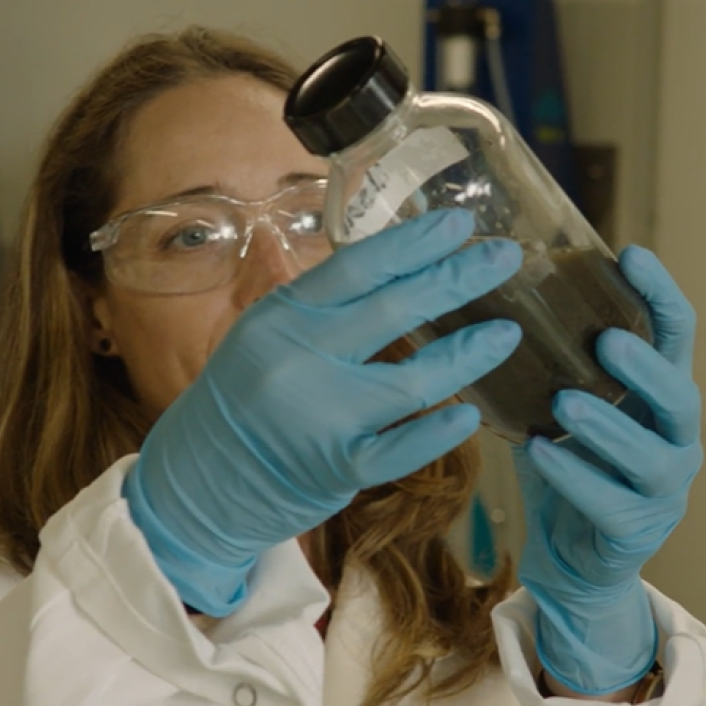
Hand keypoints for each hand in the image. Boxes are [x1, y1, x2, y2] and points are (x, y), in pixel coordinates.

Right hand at [124, 210, 523, 616]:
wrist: (200, 481)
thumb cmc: (243, 399)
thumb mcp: (266, 335)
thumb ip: (323, 307)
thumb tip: (399, 264)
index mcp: (282, 317)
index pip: (358, 267)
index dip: (413, 242)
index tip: (460, 224)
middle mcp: (300, 359)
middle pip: (394, 309)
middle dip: (457, 279)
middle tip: (505, 259)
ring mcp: (319, 417)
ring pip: (411, 381)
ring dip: (466, 354)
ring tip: (505, 333)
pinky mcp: (336, 469)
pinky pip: (401, 450)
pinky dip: (437, 433)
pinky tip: (470, 413)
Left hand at [514, 246, 701, 695]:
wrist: (573, 562)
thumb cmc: (567, 470)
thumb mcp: (555, 410)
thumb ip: (541, 366)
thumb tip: (484, 302)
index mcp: (658, 397)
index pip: (675, 335)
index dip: (659, 294)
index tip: (630, 254)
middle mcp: (675, 438)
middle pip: (679, 396)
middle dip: (645, 368)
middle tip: (606, 341)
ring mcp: (663, 489)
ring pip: (650, 456)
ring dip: (607, 426)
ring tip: (566, 402)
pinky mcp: (638, 531)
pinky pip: (609, 502)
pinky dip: (574, 476)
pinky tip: (541, 453)